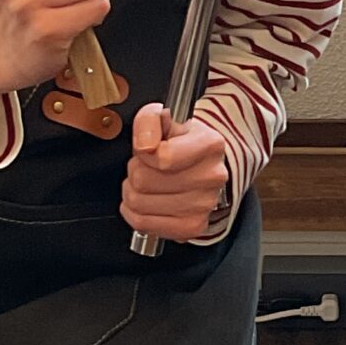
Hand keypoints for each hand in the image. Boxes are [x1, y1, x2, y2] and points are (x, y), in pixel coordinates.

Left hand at [121, 105, 229, 240]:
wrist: (203, 164)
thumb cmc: (181, 141)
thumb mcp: (164, 117)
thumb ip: (149, 120)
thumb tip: (145, 145)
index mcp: (210, 145)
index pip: (162, 158)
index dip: (143, 152)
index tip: (147, 149)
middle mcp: (212, 177)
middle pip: (144, 181)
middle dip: (135, 171)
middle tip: (146, 166)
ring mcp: (204, 205)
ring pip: (139, 204)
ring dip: (133, 192)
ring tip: (146, 182)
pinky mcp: (193, 226)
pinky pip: (143, 224)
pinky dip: (135, 213)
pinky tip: (145, 201)